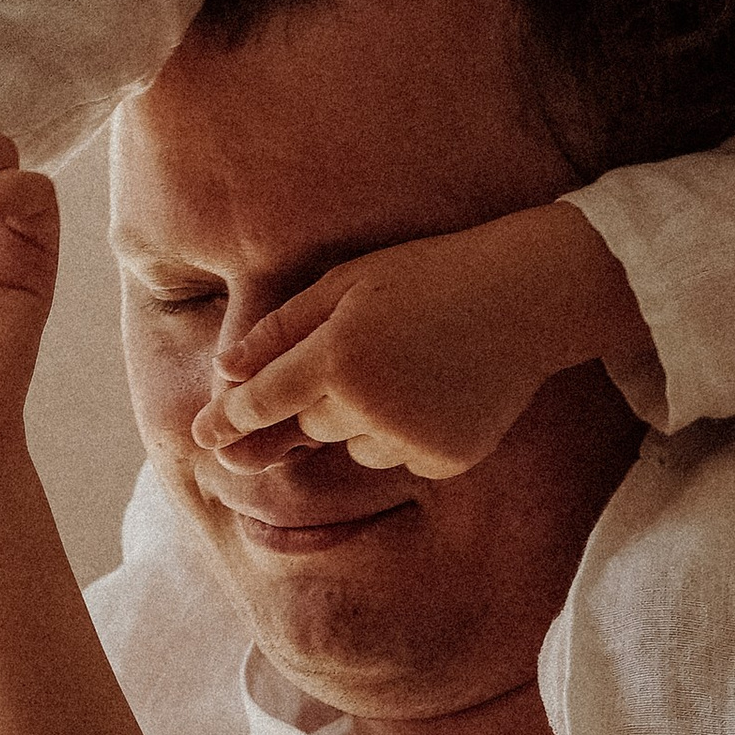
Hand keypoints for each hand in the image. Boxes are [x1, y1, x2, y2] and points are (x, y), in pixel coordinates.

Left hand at [195, 202, 640, 478]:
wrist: (530, 296)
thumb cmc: (432, 274)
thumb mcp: (350, 281)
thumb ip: (283, 327)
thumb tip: (226, 370)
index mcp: (338, 355)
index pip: (262, 401)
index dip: (229, 420)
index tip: (203, 436)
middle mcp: (368, 406)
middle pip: (310, 425)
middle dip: (322, 398)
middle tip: (373, 352)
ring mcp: (410, 438)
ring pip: (354, 447)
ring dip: (365, 419)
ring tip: (414, 366)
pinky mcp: (445, 459)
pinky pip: (400, 459)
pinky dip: (409, 433)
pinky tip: (442, 389)